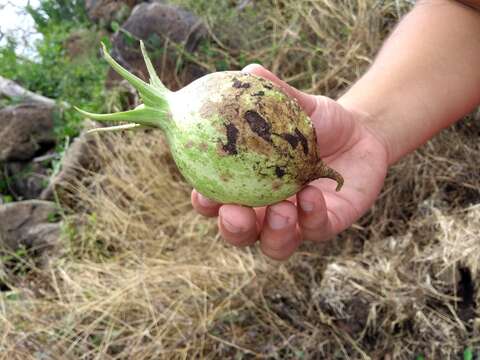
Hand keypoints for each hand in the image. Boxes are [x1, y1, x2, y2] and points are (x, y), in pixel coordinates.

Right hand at [191, 64, 388, 259]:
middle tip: (235, 213)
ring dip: (273, 233)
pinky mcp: (325, 225)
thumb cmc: (318, 122)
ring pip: (274, 245)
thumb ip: (273, 93)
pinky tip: (313, 194)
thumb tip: (248, 70)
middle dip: (233, 229)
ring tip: (282, 207)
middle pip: (239, 233)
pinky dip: (311, 217)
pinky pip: (314, 231)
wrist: (361, 134)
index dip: (205, 201)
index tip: (202, 192)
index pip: (216, 200)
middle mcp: (265, 209)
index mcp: (247, 184)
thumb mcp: (296, 105)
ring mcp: (295, 222)